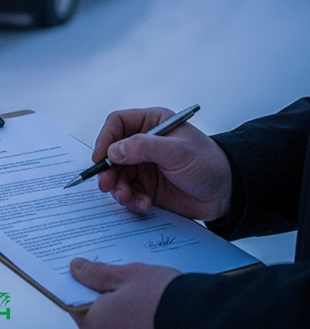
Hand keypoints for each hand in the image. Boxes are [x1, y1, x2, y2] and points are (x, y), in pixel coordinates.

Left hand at [70, 258, 180, 328]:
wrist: (204, 323)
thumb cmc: (164, 300)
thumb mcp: (127, 275)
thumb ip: (97, 273)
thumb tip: (77, 269)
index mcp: (94, 324)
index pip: (75, 303)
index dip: (82, 286)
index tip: (89, 274)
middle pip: (98, 316)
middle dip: (106, 298)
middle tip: (121, 280)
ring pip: (118, 327)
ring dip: (125, 312)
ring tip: (142, 293)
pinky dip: (139, 323)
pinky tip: (152, 308)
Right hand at [93, 108, 232, 220]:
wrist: (227, 194)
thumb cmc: (209, 164)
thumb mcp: (178, 151)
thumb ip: (144, 147)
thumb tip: (114, 150)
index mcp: (152, 124)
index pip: (117, 124)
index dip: (105, 139)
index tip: (101, 158)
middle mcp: (144, 143)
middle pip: (112, 153)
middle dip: (108, 170)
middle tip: (107, 185)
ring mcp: (144, 166)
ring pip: (117, 175)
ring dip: (118, 188)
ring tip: (127, 198)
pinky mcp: (147, 187)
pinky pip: (128, 193)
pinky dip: (132, 200)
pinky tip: (144, 204)